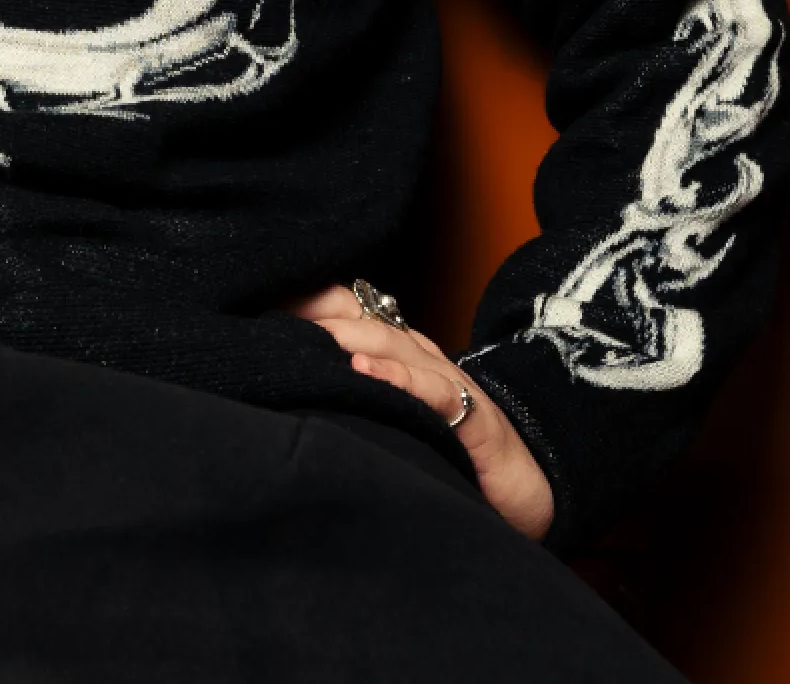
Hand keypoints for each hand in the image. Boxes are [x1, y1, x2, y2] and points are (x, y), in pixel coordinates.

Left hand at [284, 285, 554, 540]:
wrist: (532, 488)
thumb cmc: (454, 457)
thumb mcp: (396, 424)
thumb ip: (354, 400)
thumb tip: (288, 392)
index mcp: (401, 357)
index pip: (349, 315)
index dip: (307, 305)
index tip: (257, 302)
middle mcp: (422, 360)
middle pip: (362, 322)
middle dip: (316, 314)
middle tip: (267, 313)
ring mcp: (449, 385)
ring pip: (394, 346)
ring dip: (350, 338)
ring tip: (311, 337)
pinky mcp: (474, 419)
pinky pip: (433, 390)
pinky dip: (398, 378)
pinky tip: (364, 373)